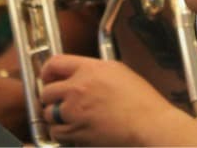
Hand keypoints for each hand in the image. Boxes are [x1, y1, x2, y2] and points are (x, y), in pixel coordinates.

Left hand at [37, 55, 196, 146]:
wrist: (149, 124)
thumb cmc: (142, 101)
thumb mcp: (119, 71)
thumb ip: (95, 69)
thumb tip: (82, 72)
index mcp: (90, 69)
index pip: (55, 63)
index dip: (47, 71)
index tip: (47, 77)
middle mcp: (78, 88)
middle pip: (46, 90)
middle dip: (49, 97)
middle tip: (56, 100)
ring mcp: (75, 111)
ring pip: (48, 113)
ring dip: (54, 115)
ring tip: (66, 117)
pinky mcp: (77, 131)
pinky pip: (56, 132)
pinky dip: (60, 132)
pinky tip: (71, 129)